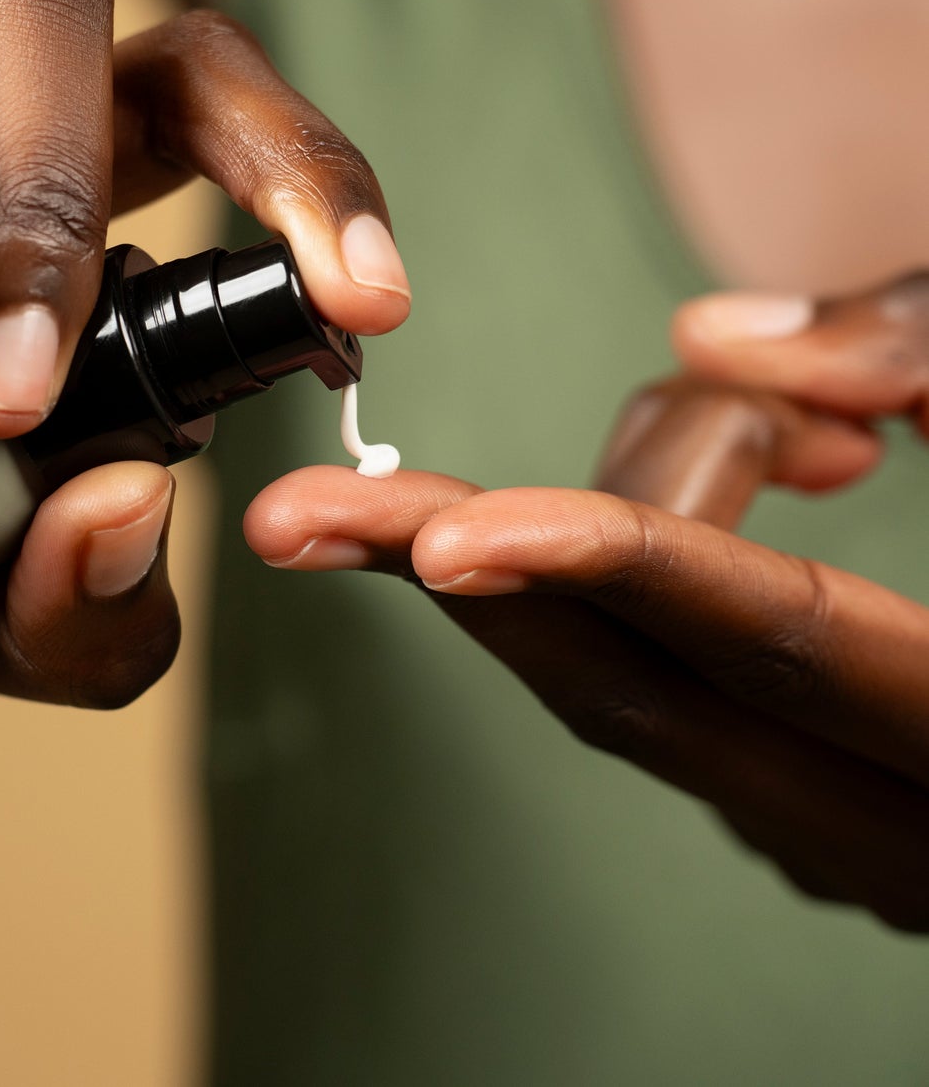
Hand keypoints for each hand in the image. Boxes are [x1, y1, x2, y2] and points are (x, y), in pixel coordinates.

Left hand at [246, 273, 928, 930]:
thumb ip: (926, 350)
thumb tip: (713, 335)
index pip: (782, 640)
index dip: (613, 569)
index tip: (443, 537)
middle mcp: (913, 821)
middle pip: (647, 686)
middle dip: (464, 584)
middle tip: (298, 519)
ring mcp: (851, 829)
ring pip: (633, 691)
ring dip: (555, 553)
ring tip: (652, 438)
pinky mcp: (811, 798)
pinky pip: (656, 691)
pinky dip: (605, 589)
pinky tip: (579, 516)